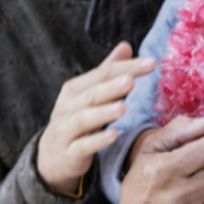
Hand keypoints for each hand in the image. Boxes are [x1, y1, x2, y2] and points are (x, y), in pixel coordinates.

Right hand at [37, 42, 153, 193]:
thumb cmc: (76, 118)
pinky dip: (97, 141)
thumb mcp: (89, 93)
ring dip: (103, 113)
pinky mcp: (69, 153)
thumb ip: (107, 71)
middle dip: (112, 87)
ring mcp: (66, 131)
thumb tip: (126, 46)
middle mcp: (68, 107)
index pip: (103, 74)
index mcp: (75, 89)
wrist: (51, 156)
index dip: (126, 67)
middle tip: (131, 80)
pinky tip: (114, 134)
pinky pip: (82, 146)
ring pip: (83, 119)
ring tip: (123, 107)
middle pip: (92, 94)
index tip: (152, 62)